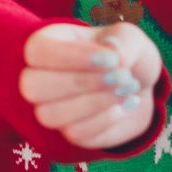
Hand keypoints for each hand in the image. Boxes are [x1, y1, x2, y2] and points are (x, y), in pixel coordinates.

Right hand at [19, 21, 161, 152]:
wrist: (140, 86)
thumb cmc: (126, 54)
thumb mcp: (132, 37)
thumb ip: (125, 41)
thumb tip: (115, 55)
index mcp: (47, 44)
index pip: (36, 50)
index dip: (72, 56)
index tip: (111, 58)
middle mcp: (39, 77)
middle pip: (31, 86)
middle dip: (80, 82)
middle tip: (121, 75)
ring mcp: (50, 109)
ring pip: (49, 115)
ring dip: (94, 103)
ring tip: (127, 88)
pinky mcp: (69, 133)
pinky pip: (75, 133)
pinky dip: (105, 120)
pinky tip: (124, 106)